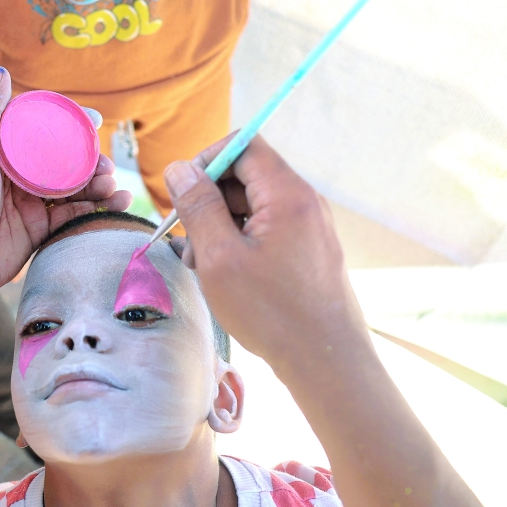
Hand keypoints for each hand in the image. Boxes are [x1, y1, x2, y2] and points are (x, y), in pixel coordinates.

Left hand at [0, 68, 130, 304]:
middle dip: (93, 159)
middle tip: (107, 166)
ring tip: (113, 186)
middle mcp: (20, 172)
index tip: (96, 121)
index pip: (44, 128)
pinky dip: (100, 208)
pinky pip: (76, 214)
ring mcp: (32, 201)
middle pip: (67, 158)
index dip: (71, 124)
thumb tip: (0, 71)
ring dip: (100, 183)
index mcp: (4, 150)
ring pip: (76, 186)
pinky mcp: (41, 228)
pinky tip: (119, 203)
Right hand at [163, 134, 368, 374]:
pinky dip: (238, 241)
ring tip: (199, 264)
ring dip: (219, 225)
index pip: (243, 145)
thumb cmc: (272, 312)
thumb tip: (180, 168)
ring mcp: (308, 226)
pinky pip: (266, 228)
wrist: (326, 361)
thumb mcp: (220, 257)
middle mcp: (303, 202)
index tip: (182, 194)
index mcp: (287, 194)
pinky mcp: (307, 249)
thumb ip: (198, 206)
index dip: (207, 161)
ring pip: (252, 205)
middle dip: (208, 199)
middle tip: (184, 240)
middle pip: (246, 175)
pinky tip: (222, 274)